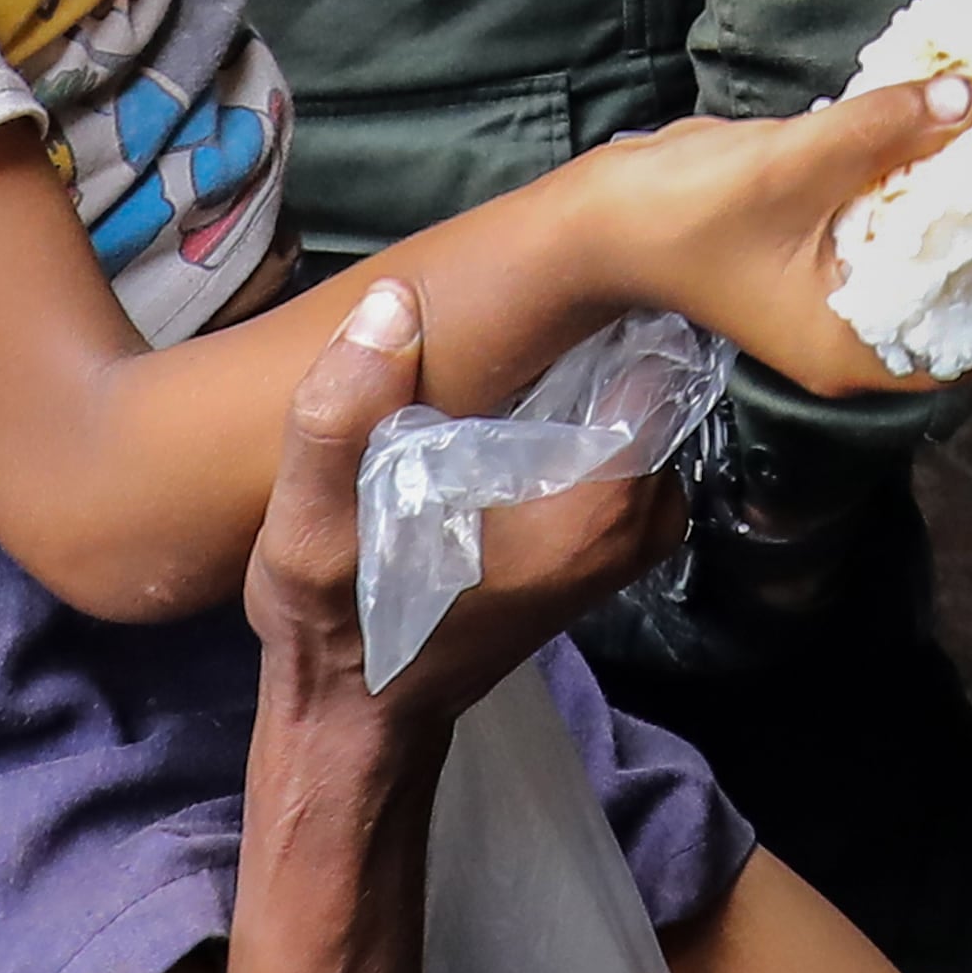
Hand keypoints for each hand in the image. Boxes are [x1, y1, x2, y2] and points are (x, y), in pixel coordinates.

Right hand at [247, 280, 684, 730]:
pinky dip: (570, 399)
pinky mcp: (602, 532)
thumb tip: (394, 301)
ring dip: (575, 356)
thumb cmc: (342, 628)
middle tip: (517, 276)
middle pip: (648, 367)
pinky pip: (612, 432)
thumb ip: (344, 413)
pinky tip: (505, 378)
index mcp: (599, 503)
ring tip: (505, 318)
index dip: (608, 291)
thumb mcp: (313, 525)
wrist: (359, 718)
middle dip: (592, 316)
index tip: (551, 254)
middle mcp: (641, 515)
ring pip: (630, 398)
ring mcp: (630, 528)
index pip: (658, 350)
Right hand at [576, 73, 971, 397]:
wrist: (600, 215)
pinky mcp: (818, 259)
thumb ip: (882, 130)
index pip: (966, 350)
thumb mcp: (793, 164)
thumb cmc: (684, 215)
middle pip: (955, 304)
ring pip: (924, 265)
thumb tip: (969, 96)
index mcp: (847, 350)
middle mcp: (849, 334)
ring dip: (964, 215)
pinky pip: (890, 234)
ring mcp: (832, 298)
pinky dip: (921, 196)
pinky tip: (951, 143)